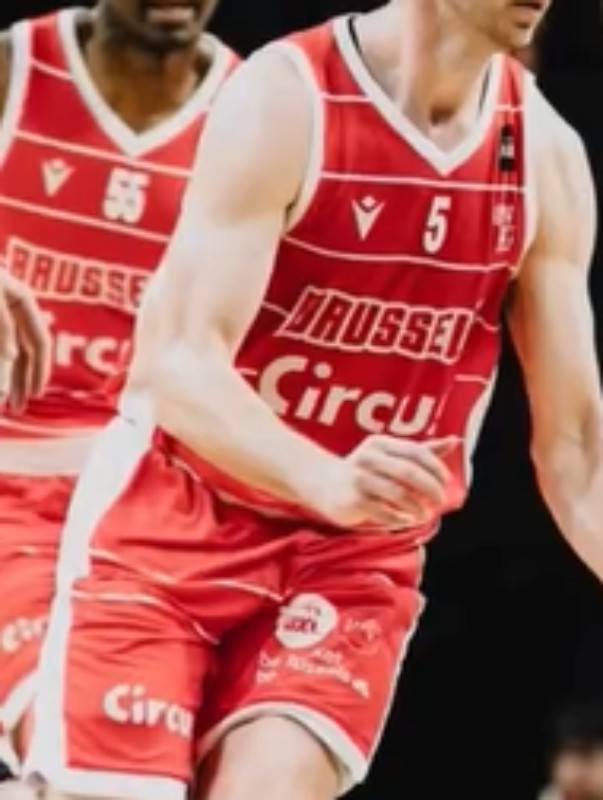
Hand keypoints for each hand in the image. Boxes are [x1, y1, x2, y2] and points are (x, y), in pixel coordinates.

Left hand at [0, 270, 51, 411]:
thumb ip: (2, 327)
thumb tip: (11, 357)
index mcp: (22, 300)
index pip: (39, 340)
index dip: (39, 369)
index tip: (33, 394)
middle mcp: (11, 308)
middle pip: (23, 350)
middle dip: (21, 379)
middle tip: (16, 407)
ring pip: (6, 350)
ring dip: (6, 376)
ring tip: (5, 400)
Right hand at [314, 434, 457, 529]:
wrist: (323, 483)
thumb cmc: (364, 469)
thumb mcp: (390, 455)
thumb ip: (422, 450)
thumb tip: (454, 441)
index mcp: (380, 443)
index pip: (416, 452)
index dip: (435, 467)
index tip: (445, 482)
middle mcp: (368, 457)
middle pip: (409, 472)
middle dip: (430, 489)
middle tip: (440, 500)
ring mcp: (359, 479)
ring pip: (399, 494)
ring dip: (417, 508)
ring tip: (424, 515)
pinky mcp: (353, 500)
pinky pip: (385, 512)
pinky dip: (400, 519)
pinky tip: (406, 520)